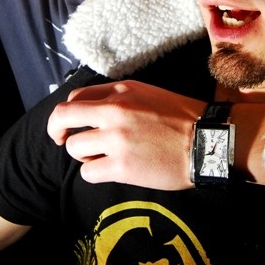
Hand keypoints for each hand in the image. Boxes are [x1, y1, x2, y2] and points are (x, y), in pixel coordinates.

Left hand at [47, 80, 205, 189]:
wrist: (208, 141)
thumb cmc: (183, 119)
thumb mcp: (149, 94)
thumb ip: (119, 99)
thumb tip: (92, 111)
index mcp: (121, 91)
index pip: (75, 97)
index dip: (67, 114)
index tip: (70, 125)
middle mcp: (114, 111)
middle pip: (63, 118)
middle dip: (57, 131)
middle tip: (62, 141)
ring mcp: (117, 139)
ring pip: (74, 148)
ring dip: (84, 156)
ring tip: (101, 158)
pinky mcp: (122, 166)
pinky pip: (88, 172)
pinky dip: (95, 173)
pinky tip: (111, 171)